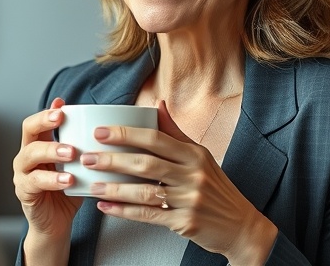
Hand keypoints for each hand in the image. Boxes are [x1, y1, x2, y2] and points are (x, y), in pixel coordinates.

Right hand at [12, 97, 81, 240]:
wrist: (56, 225)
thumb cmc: (68, 192)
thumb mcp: (77, 166)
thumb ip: (83, 148)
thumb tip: (103, 129)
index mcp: (38, 146)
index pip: (37, 122)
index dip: (48, 112)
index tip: (62, 105)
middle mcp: (26, 157)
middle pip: (29, 131)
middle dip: (45, 122)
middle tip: (62, 119)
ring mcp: (22, 174)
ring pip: (30, 154)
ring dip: (52, 150)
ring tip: (71, 152)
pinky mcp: (24, 192)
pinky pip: (36, 181)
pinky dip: (53, 179)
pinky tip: (68, 179)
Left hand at [82, 101, 276, 264]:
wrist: (241, 226)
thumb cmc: (216, 188)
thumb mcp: (201, 157)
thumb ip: (176, 132)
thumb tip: (157, 104)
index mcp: (195, 154)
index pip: (156, 138)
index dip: (126, 134)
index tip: (100, 132)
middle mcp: (194, 174)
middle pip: (146, 163)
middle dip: (112, 159)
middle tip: (87, 157)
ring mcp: (190, 200)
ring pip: (144, 191)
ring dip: (114, 188)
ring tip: (92, 184)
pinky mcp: (185, 223)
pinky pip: (148, 215)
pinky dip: (124, 211)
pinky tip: (105, 206)